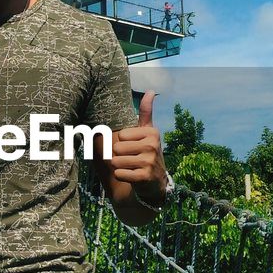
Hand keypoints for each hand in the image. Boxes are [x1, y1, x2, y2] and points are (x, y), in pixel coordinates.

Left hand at [110, 91, 166, 205]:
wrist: (156, 182)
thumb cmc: (147, 153)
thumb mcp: (148, 132)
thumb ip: (146, 112)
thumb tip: (150, 91)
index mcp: (152, 132)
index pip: (121, 135)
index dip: (123, 143)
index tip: (135, 147)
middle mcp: (153, 145)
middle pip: (117, 148)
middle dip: (120, 156)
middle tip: (133, 159)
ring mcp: (149, 162)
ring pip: (116, 161)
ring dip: (120, 167)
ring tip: (133, 167)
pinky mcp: (144, 176)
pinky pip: (119, 173)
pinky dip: (122, 176)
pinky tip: (133, 177)